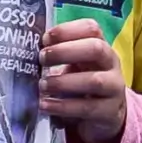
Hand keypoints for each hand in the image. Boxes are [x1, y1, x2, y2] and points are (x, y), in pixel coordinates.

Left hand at [40, 18, 126, 142]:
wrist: (105, 114)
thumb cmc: (82, 83)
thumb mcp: (74, 65)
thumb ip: (58, 55)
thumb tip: (27, 49)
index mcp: (100, 46)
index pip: (91, 28)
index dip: (67, 30)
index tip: (45, 38)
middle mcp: (111, 64)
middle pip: (96, 48)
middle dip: (65, 51)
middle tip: (42, 59)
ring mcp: (114, 88)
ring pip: (94, 80)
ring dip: (63, 82)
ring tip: (42, 85)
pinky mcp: (109, 112)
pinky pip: (87, 108)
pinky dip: (63, 106)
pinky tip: (45, 105)